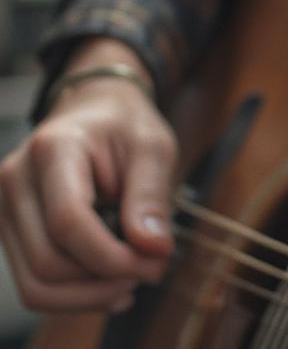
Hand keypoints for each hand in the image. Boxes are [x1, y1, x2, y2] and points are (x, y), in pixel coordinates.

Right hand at [0, 38, 177, 312]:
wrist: (95, 110)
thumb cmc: (126, 126)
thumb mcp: (153, 146)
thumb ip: (151, 195)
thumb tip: (152, 250)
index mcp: (53, 148)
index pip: (68, 221)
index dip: (110, 256)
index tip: (155, 263)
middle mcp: (15, 180)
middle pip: (48, 261)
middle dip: (105, 279)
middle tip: (153, 270)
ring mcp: (4, 208)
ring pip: (35, 283)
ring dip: (88, 295)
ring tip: (133, 282)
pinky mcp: (10, 231)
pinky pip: (33, 281)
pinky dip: (73, 294)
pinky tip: (110, 286)